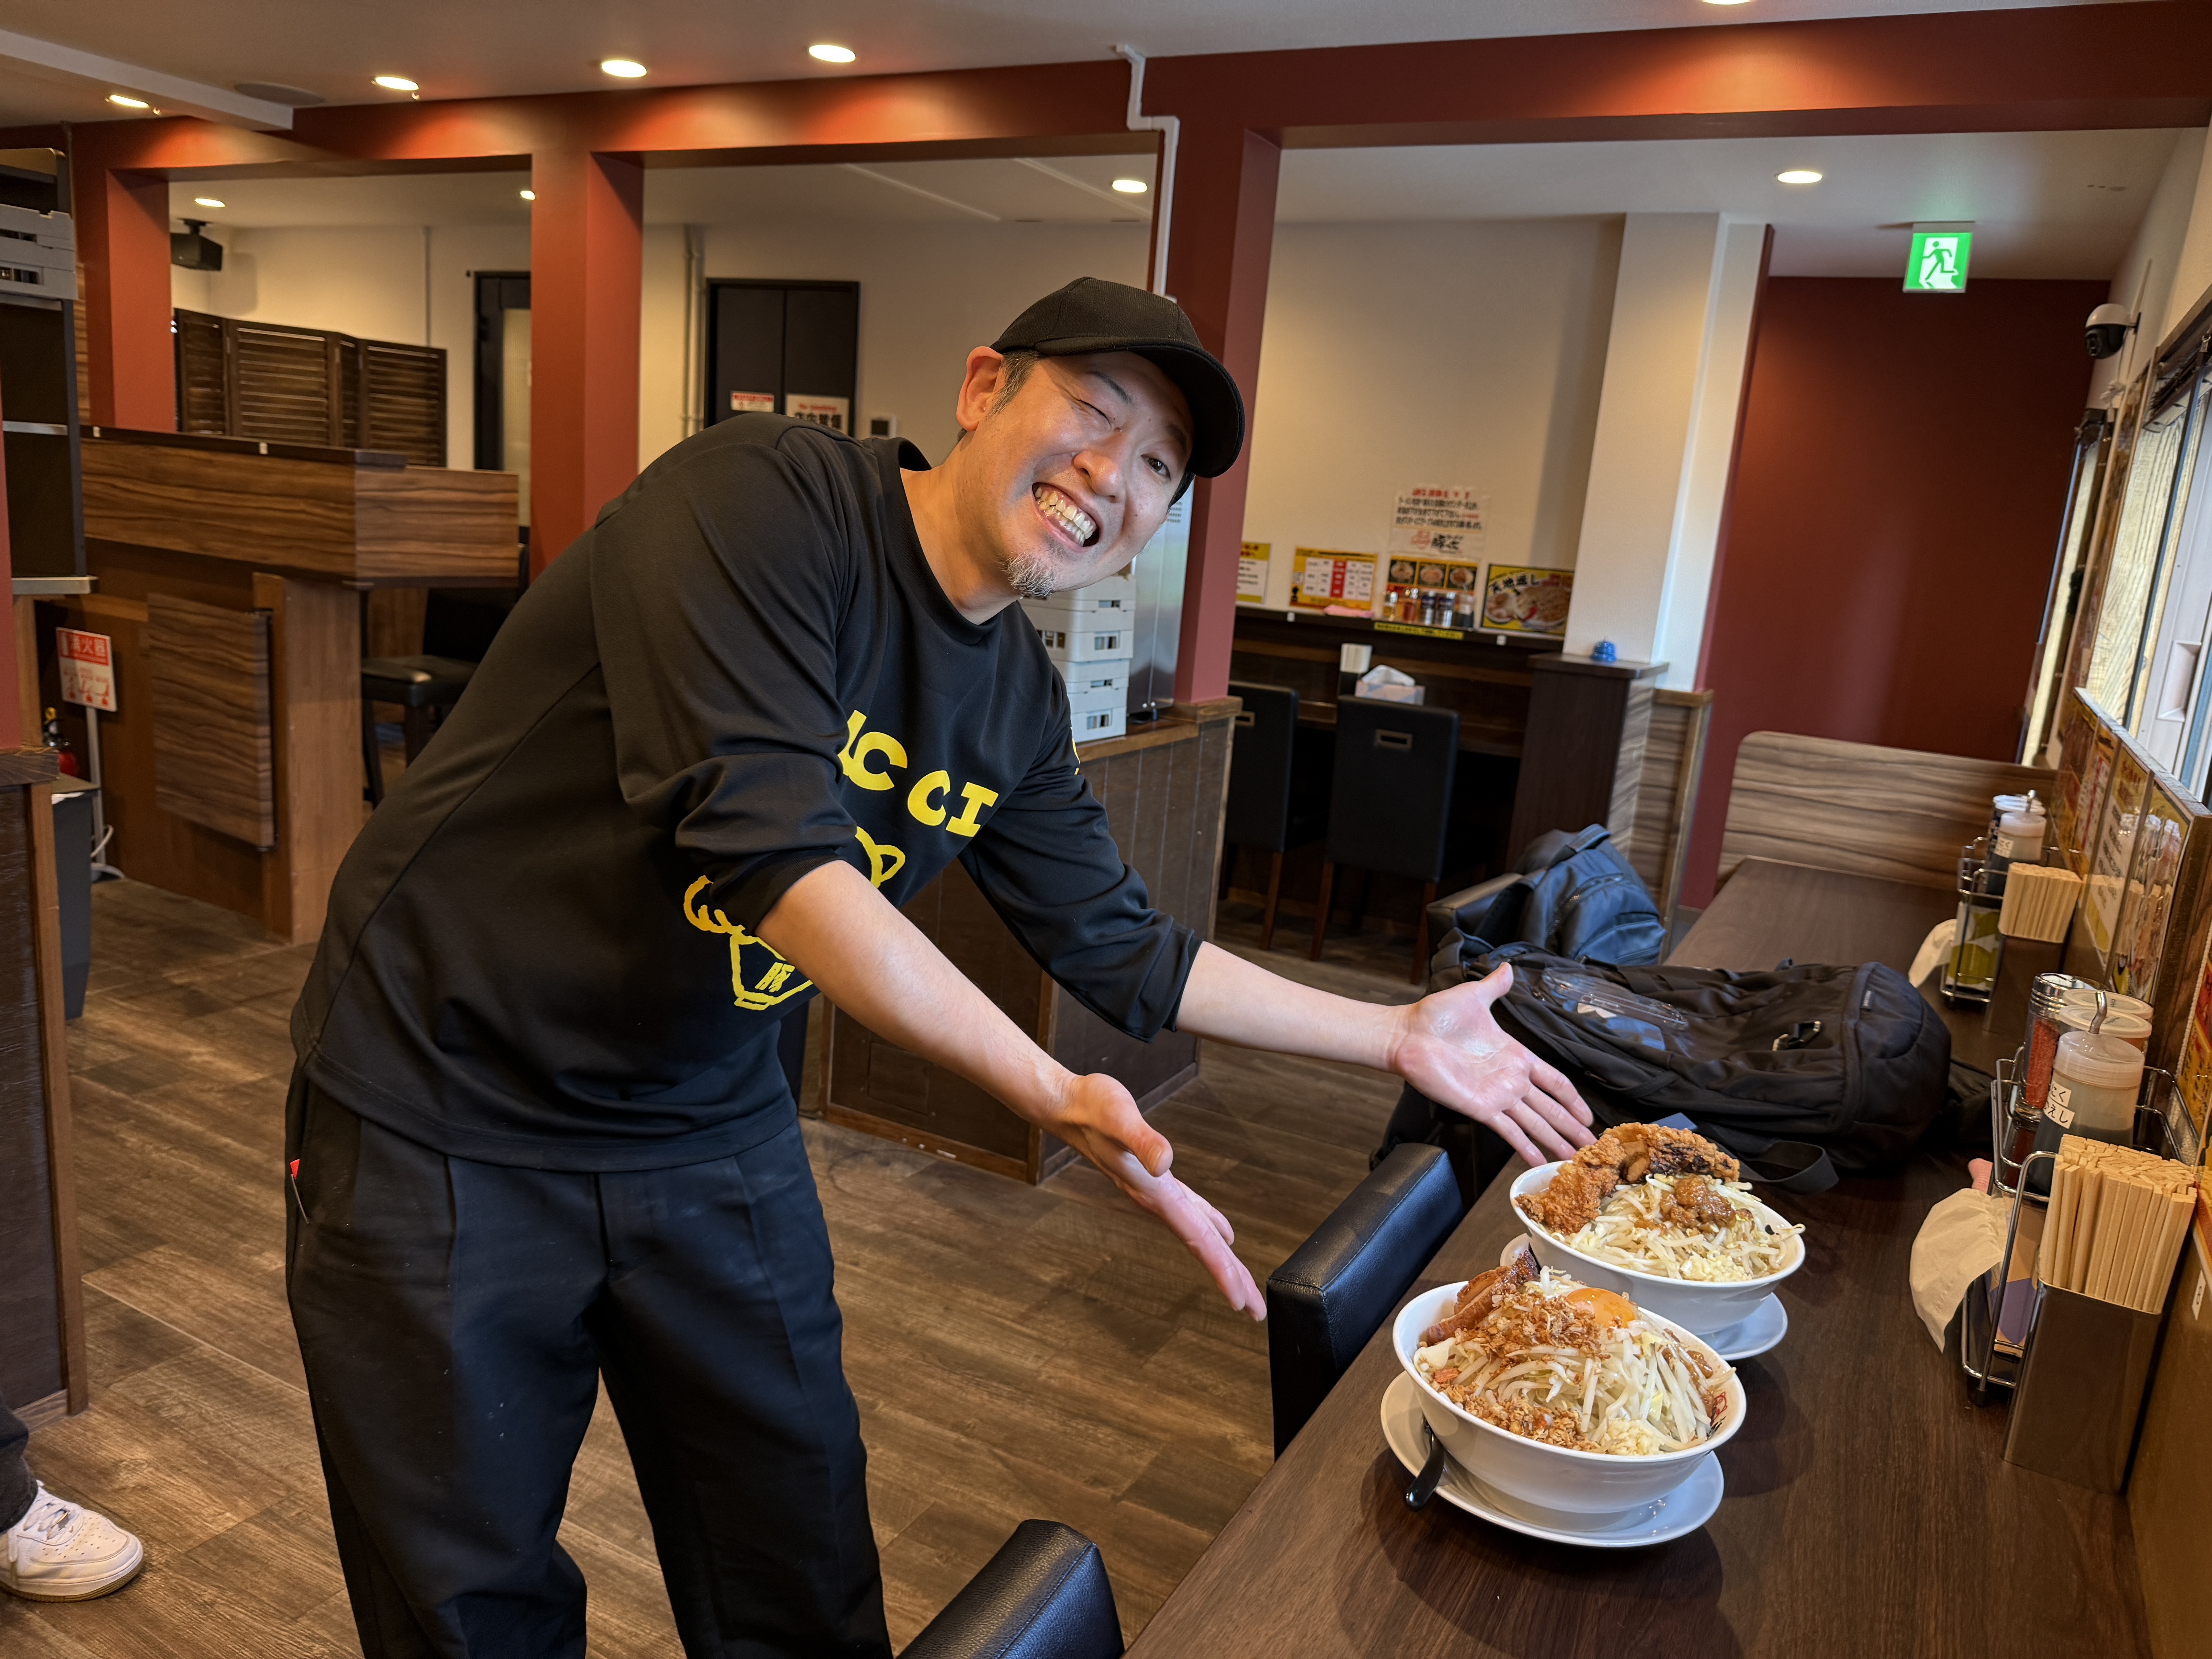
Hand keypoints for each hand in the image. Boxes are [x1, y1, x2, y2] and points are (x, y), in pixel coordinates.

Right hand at [1044, 1071, 1263, 1320]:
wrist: (1066, 1105)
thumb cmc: (1091, 1109)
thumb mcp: (1119, 1120)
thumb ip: (1143, 1142)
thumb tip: (1165, 1162)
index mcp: (1154, 1193)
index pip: (1195, 1240)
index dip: (1221, 1271)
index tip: (1241, 1301)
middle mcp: (1156, 1200)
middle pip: (1200, 1247)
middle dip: (1228, 1278)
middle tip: (1253, 1309)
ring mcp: (1155, 1192)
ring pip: (1196, 1233)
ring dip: (1220, 1259)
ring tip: (1240, 1281)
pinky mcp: (1155, 1179)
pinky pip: (1190, 1212)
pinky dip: (1208, 1225)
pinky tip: (1221, 1230)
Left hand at [1388, 963, 1594, 1165]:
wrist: (1407, 1034)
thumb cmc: (1435, 1016)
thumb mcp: (1473, 996)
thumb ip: (1494, 986)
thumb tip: (1507, 968)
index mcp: (1515, 1055)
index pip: (1554, 1080)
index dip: (1572, 1097)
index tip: (1589, 1114)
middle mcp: (1510, 1080)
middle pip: (1550, 1107)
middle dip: (1571, 1126)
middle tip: (1592, 1145)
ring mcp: (1496, 1096)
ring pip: (1535, 1123)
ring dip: (1555, 1141)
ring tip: (1574, 1158)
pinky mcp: (1480, 1108)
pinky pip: (1508, 1131)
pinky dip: (1524, 1147)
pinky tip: (1539, 1163)